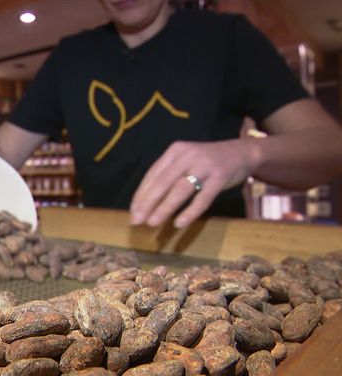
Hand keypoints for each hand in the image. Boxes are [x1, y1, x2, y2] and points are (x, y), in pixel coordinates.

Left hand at [130, 138, 260, 227]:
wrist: (242, 153)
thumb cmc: (207, 161)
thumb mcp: (185, 160)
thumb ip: (168, 175)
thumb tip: (145, 200)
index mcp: (175, 151)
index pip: (153, 174)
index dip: (141, 194)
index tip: (133, 211)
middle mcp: (187, 155)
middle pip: (163, 182)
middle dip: (147, 203)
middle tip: (137, 220)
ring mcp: (204, 166)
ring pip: (180, 189)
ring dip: (164, 207)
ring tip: (152, 223)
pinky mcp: (220, 177)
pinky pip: (203, 198)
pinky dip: (190, 211)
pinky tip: (179, 223)